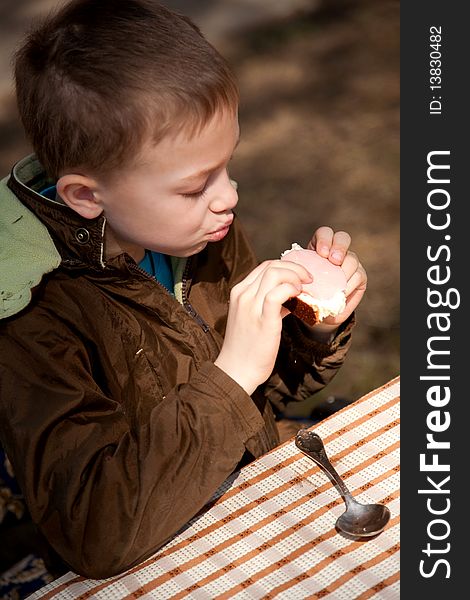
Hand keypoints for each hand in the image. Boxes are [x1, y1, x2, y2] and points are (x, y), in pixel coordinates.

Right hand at [215, 260, 311, 394]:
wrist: (236, 371)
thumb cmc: (246, 348)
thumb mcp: (253, 319)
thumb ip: (270, 304)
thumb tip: (291, 296)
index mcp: (239, 292)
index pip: (264, 267)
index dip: (286, 267)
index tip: (299, 277)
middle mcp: (242, 295)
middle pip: (271, 265)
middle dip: (294, 267)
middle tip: (308, 279)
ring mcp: (251, 305)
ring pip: (274, 273)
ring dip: (295, 276)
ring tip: (305, 287)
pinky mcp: (263, 318)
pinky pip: (278, 293)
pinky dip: (291, 289)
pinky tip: (299, 296)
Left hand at [307, 226, 366, 331]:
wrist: (318, 309)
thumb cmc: (306, 292)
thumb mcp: (300, 280)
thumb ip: (299, 273)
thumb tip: (294, 274)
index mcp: (320, 247)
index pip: (325, 233)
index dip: (324, 240)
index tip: (321, 253)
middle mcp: (337, 251)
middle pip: (343, 237)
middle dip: (339, 247)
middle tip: (334, 261)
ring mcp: (350, 262)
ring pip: (352, 258)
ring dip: (345, 269)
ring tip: (338, 282)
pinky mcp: (360, 276)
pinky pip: (358, 275)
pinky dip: (350, 284)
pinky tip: (342, 292)